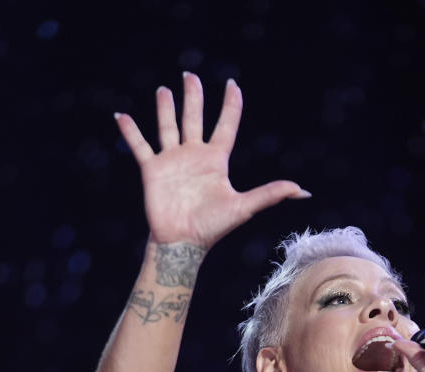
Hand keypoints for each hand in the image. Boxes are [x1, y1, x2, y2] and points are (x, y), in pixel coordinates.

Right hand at [115, 72, 307, 247]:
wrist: (183, 243)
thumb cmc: (213, 227)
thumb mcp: (244, 207)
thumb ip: (270, 194)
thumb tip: (302, 191)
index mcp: (216, 160)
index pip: (225, 125)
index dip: (230, 105)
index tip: (232, 85)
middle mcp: (194, 155)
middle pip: (194, 118)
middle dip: (193, 97)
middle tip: (190, 75)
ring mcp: (172, 160)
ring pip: (168, 126)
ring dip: (165, 108)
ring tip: (164, 90)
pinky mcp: (153, 169)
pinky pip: (140, 146)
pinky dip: (130, 131)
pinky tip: (121, 116)